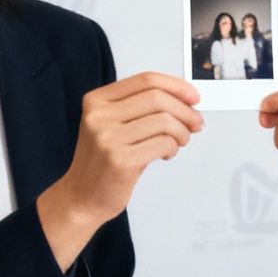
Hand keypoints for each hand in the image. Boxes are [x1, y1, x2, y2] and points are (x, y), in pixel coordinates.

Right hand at [38, 72, 201, 268]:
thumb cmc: (102, 162)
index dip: (176, 86)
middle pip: (157, 98)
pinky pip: (163, 143)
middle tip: (195, 123)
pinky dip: (173, 148)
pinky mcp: (120, 160)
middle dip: (185, 111)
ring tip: (178, 142)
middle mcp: (99, 116)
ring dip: (181, 133)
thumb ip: (141, 109)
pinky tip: (165, 154)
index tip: (193, 96)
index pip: (146, 80)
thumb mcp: (113, 125)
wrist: (82, 197)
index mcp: (97, 100)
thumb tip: (186, 101)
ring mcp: (107, 138)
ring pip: (164, 121)